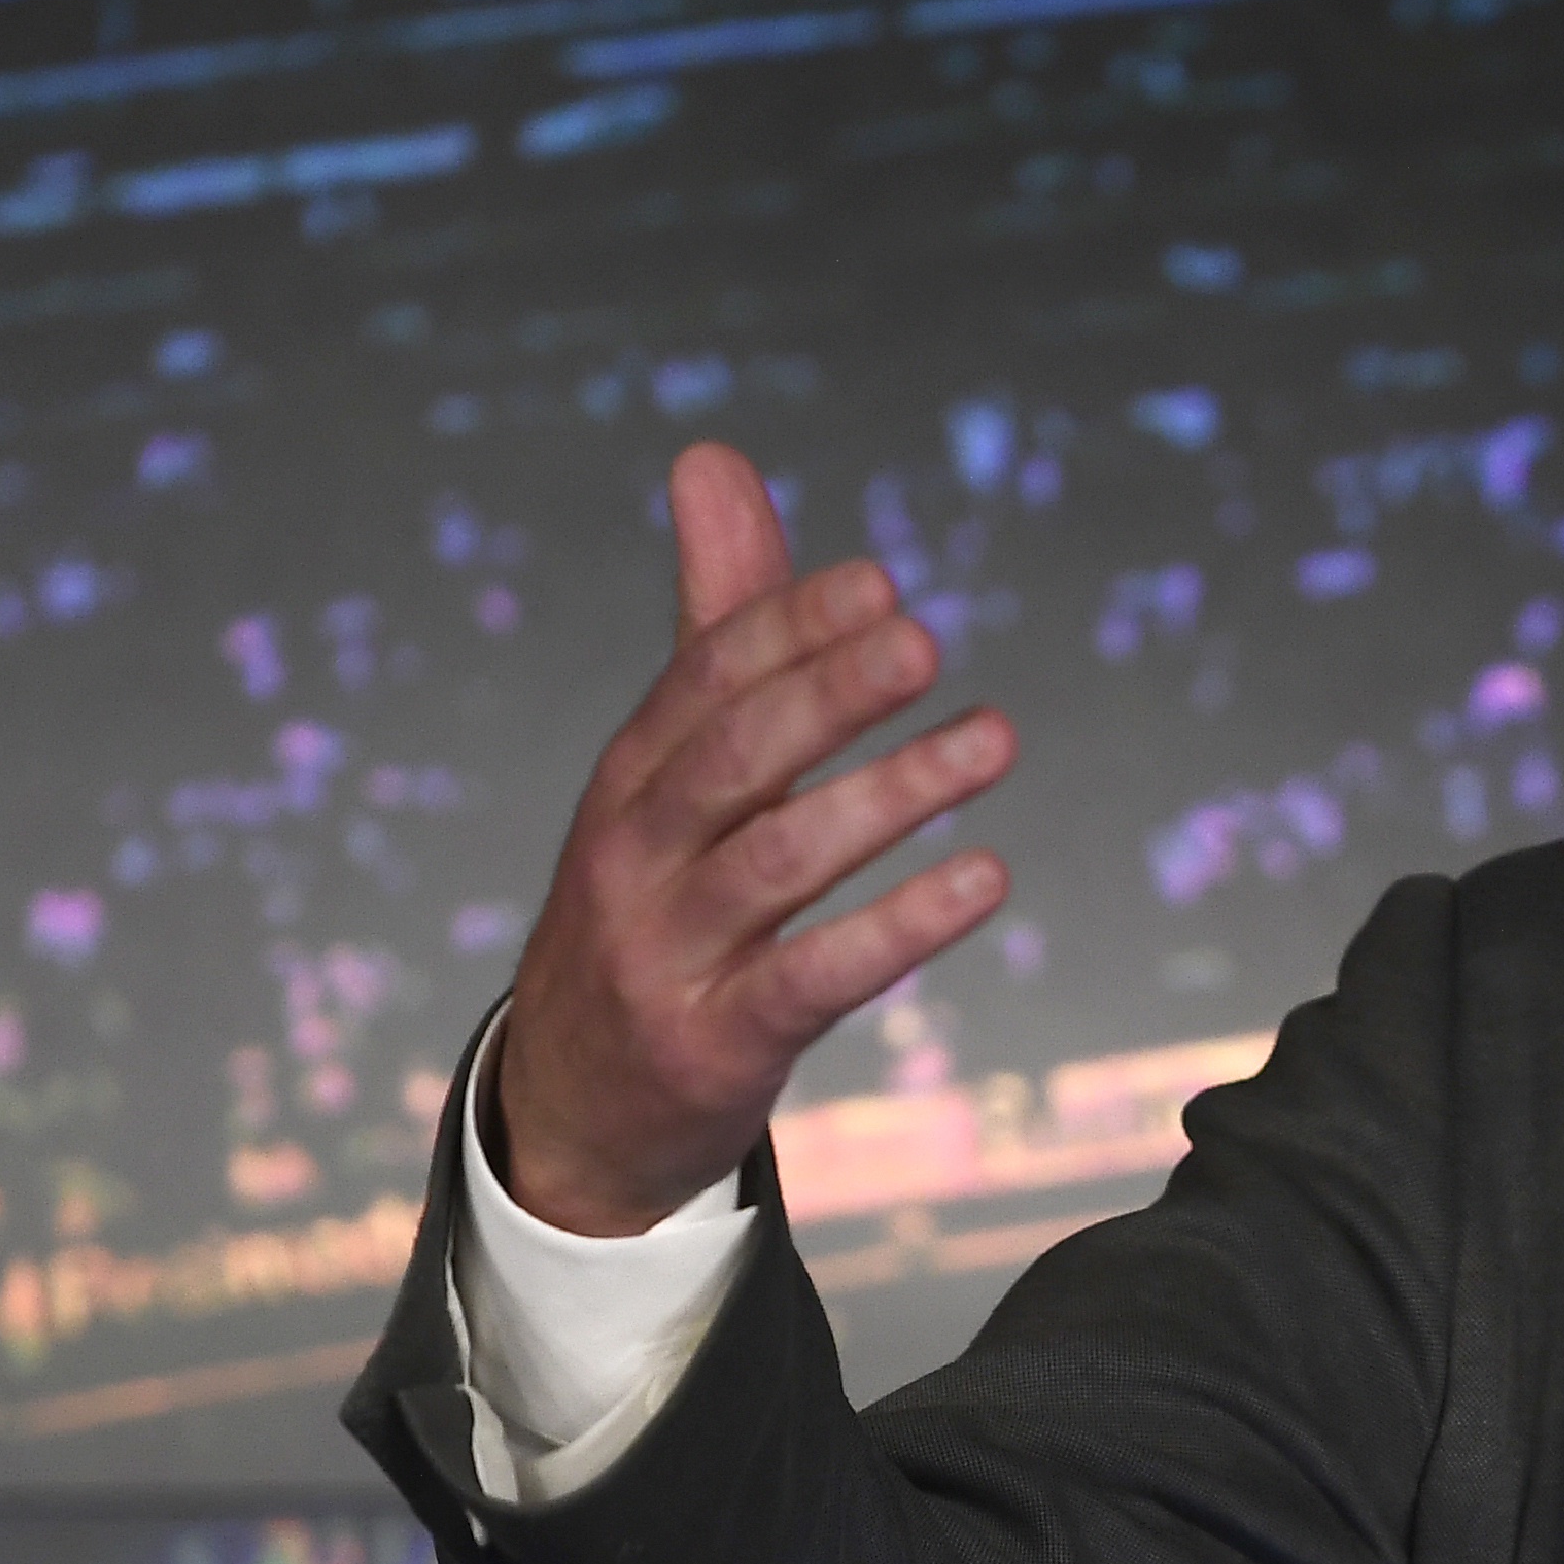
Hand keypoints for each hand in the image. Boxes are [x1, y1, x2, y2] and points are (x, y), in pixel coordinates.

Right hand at [484, 442, 1015, 1234]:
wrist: (573, 1106)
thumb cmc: (651, 908)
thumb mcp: (674, 772)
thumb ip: (718, 622)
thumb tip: (715, 457)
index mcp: (629, 780)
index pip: (704, 683)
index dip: (787, 628)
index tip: (881, 583)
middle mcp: (636, 857)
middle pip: (731, 758)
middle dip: (825, 693)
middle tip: (924, 640)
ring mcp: (669, 954)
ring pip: (778, 860)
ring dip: (888, 795)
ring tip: (989, 740)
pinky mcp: (716, 1042)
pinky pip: (816, 975)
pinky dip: (902, 924)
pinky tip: (984, 876)